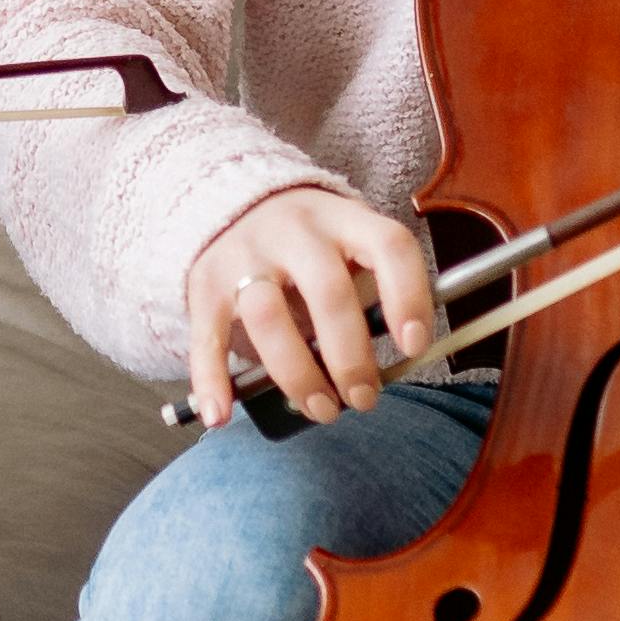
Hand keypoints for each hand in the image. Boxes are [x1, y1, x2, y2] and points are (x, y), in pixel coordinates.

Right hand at [183, 185, 443, 426]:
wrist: (234, 204)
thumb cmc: (312, 246)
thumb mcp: (349, 245)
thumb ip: (371, 291)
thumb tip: (395, 363)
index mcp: (345, 220)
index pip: (389, 247)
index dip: (408, 297)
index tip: (414, 347)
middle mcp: (296, 230)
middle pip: (328, 293)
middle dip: (350, 358)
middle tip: (363, 399)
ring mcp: (246, 254)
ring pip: (267, 316)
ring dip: (297, 375)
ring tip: (321, 409)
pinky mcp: (205, 282)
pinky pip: (208, 335)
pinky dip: (211, 380)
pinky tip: (221, 416)